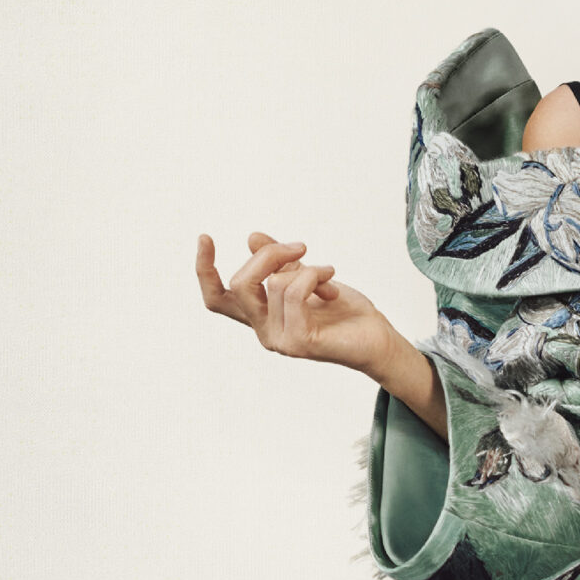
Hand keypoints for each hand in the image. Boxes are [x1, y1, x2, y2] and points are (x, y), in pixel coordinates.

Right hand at [196, 231, 390, 374]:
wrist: (376, 337)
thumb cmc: (344, 311)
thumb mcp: (306, 275)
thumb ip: (279, 261)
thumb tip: (252, 238)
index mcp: (261, 315)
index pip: (217, 298)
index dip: (204, 269)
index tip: (205, 237)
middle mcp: (264, 330)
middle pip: (239, 283)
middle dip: (269, 254)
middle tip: (301, 247)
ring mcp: (279, 340)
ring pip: (273, 284)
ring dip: (305, 268)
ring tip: (327, 274)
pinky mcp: (298, 343)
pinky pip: (294, 293)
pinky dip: (313, 277)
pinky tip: (330, 282)